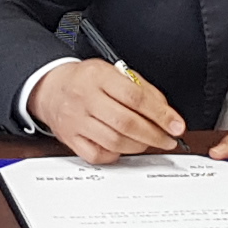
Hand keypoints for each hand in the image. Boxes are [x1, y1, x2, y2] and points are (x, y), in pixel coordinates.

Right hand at [30, 55, 184, 165]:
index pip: (136, 97)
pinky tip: (122, 147)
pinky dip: (115, 155)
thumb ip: (142, 88)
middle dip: (154, 135)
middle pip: (126, 123)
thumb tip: (166, 112)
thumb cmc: (86, 80)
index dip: (160, 114)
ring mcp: (76, 121)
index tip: (176, 125)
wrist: (50, 88)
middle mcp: (86, 98)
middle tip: (168, 139)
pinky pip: (97, 155)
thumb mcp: (114, 72)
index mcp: (99, 76)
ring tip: (148, 142)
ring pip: (114, 141)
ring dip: (138, 146)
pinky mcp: (70, 139)